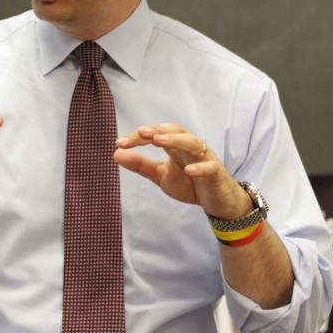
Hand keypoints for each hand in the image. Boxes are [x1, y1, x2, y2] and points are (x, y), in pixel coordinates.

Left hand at [114, 123, 251, 219]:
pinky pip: (209, 167)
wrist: (217, 202)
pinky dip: (200, 167)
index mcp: (176, 146)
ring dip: (175, 140)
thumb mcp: (161, 175)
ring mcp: (205, 158)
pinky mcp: (216, 173)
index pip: (157, 134)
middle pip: (176, 130)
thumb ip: (141, 164)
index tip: (119, 143)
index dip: (138, 137)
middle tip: (140, 132)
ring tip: (158, 140)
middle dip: (157, 130)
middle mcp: (191, 147)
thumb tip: (116, 153)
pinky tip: (188, 170)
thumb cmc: (190, 183)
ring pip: (192, 142)